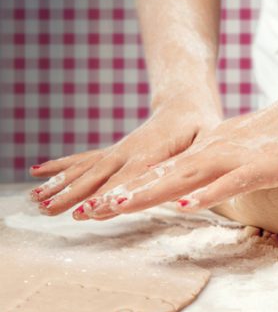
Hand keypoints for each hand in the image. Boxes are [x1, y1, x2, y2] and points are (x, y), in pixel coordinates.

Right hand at [29, 100, 221, 217]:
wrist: (186, 100)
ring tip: (35, 201)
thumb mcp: (208, 140)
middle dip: (74, 195)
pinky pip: (84, 160)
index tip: (90, 211)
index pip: (128, 179)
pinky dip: (61, 166)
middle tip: (50, 211)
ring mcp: (118, 150)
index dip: (110, 196)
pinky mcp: (114, 151)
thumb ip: (198, 162)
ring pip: (85, 169)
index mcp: (151, 153)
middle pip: (97, 176)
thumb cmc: (202, 125)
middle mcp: (128, 152)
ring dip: (60, 185)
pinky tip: (36, 172)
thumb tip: (186, 185)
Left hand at [80, 95, 277, 217]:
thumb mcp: (244, 152)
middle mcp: (216, 152)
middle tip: (91, 211)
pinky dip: (205, 194)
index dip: (133, 189)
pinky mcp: (264, 167)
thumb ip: (224, 168)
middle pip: (166, 176)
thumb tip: (204, 189)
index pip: (165, 173)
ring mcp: (239, 158)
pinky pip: (230, 183)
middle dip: (129, 194)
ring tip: (121, 206)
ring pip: (189, 178)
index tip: (100, 206)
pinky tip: (183, 204)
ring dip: (154, 192)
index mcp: (210, 151)